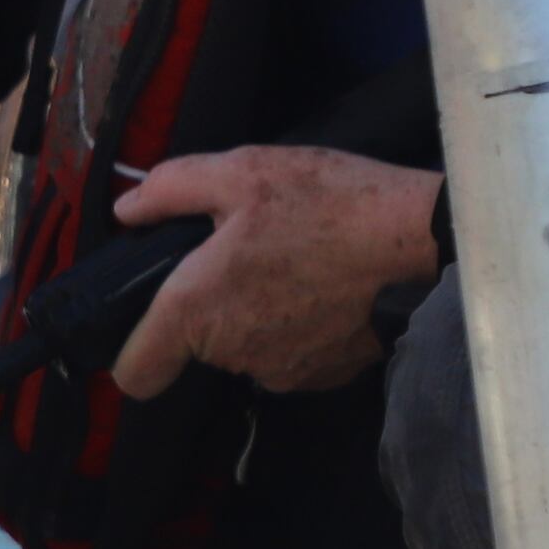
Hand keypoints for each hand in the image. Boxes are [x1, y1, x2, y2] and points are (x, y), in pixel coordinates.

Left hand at [105, 149, 439, 397]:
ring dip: (256, 314)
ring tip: (292, 263)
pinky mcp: (323, 376)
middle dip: (210, 305)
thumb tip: (127, 211)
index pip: (137, 373)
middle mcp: (231, 353)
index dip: (134, 349)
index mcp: (195, 310)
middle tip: (246, 253)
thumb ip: (170, 190)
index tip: (151, 319)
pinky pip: (289, 354)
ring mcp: (280, 371)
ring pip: (245, 348)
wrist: (422, 242)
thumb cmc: (326, 204)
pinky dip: (298, 327)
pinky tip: (323, 287)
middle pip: (196, 345)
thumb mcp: (241, 172)